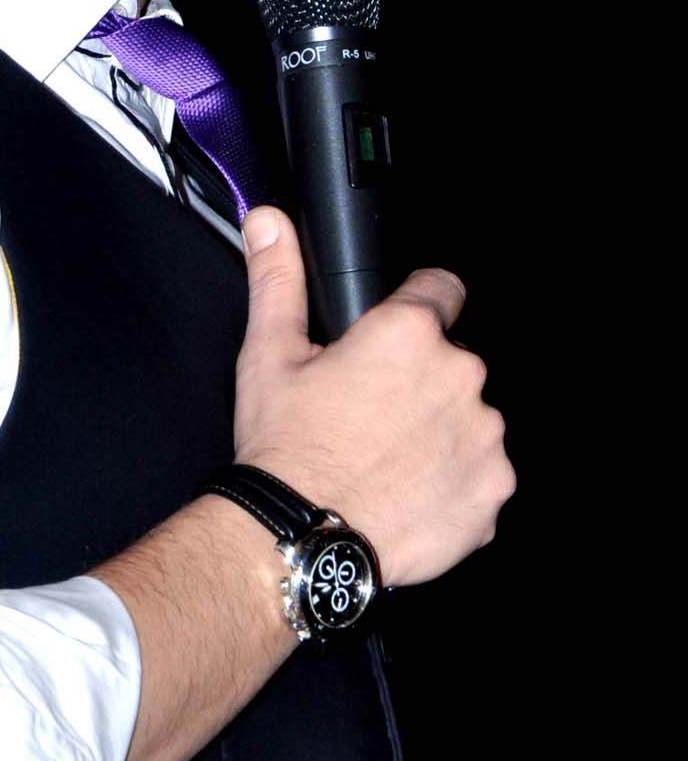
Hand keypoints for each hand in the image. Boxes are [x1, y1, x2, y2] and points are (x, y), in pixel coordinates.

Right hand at [234, 206, 515, 586]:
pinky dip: (453, 482)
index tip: (396, 334)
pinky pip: (481, 475)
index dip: (417, 304)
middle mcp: (459, 376)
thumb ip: (278, 277)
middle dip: (421, 378)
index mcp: (410, 332)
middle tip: (371, 411)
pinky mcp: (492, 491)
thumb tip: (268, 220)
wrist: (300, 539)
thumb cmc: (286, 447)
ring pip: (469, 417)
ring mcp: (483, 437)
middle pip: (453, 360)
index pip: (443, 287)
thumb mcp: (271, 353)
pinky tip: (407, 491)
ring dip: (440, 430)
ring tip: (387, 457)